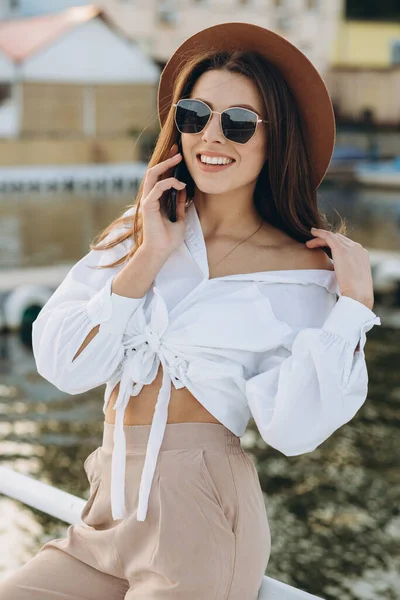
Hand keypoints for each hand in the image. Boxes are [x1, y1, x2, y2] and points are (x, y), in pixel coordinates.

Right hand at [140, 143, 187, 257]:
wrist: (161, 251)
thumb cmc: (169, 239)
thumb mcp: (179, 217)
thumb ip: (179, 203)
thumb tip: (184, 189)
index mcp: (157, 200)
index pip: (161, 177)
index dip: (168, 165)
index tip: (178, 155)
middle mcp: (150, 198)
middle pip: (154, 171)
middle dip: (166, 159)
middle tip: (178, 150)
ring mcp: (148, 200)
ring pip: (152, 174)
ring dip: (165, 165)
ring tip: (178, 158)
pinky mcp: (148, 205)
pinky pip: (158, 187)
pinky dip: (170, 183)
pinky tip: (181, 185)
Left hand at [306, 228, 374, 309]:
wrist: (358, 295)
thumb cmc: (355, 292)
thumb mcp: (353, 278)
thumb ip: (347, 271)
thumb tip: (339, 273)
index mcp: (362, 255)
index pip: (346, 245)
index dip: (333, 245)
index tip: (323, 248)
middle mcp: (357, 248)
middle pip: (339, 239)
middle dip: (326, 240)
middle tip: (313, 245)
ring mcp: (350, 248)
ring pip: (332, 237)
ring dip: (320, 238)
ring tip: (309, 244)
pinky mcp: (341, 249)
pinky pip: (328, 236)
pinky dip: (320, 233)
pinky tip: (312, 233)